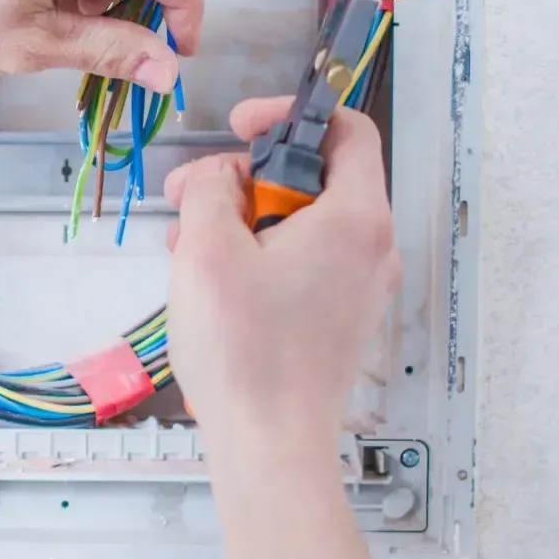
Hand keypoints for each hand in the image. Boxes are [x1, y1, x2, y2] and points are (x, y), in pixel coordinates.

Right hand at [162, 97, 400, 445]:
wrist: (270, 444)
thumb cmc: (247, 351)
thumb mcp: (207, 247)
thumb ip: (210, 187)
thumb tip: (217, 178)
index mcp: (356, 218)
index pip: (346, 129)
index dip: (289, 114)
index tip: (240, 128)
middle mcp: (371, 248)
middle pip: (313, 176)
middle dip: (244, 176)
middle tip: (192, 194)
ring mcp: (358, 287)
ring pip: (300, 222)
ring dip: (242, 219)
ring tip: (188, 244)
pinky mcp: (338, 318)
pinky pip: (301, 262)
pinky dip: (258, 255)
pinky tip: (210, 279)